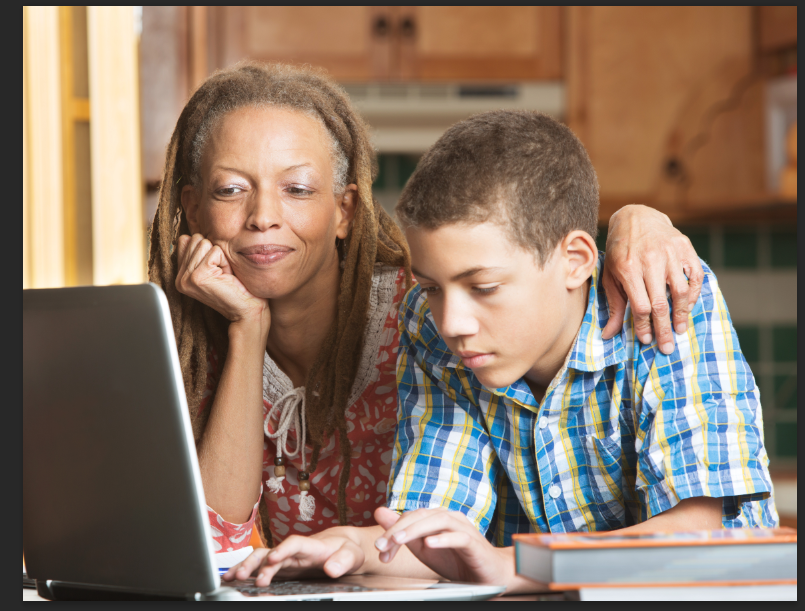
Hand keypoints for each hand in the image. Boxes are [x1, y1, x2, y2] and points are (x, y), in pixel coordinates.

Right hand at [175, 234, 268, 325]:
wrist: (247, 310)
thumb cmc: (236, 287)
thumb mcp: (214, 268)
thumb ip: (199, 252)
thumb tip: (191, 234)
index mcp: (181, 275)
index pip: (186, 240)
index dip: (207, 249)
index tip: (216, 269)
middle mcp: (180, 278)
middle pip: (196, 239)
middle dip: (214, 252)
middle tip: (221, 274)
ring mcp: (187, 278)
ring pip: (204, 243)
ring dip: (220, 257)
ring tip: (224, 276)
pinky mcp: (198, 276)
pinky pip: (215, 251)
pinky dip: (225, 261)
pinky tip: (227, 277)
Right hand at [222, 531, 364, 585]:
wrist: (343, 546)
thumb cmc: (347, 549)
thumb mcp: (352, 555)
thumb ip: (343, 561)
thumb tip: (332, 569)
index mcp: (312, 546)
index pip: (295, 544)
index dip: (283, 550)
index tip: (273, 559)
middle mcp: (295, 551)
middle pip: (271, 552)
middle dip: (256, 562)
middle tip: (244, 575)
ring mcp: (287, 559)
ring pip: (262, 558)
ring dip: (247, 566)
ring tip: (233, 576)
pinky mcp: (283, 567)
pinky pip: (261, 567)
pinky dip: (247, 570)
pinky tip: (232, 576)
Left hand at [373, 507, 511, 586]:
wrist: (489, 573)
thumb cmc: (457, 560)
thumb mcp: (424, 549)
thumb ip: (404, 533)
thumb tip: (380, 513)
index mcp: (436, 517)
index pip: (410, 517)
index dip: (392, 531)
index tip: (380, 548)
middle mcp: (449, 517)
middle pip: (421, 515)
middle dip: (398, 530)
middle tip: (382, 544)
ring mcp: (463, 527)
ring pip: (438, 521)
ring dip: (416, 530)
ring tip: (400, 540)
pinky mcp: (474, 542)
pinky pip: (459, 537)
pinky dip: (443, 539)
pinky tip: (430, 543)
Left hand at [601, 205, 702, 353]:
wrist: (636, 217)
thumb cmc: (620, 251)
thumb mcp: (610, 275)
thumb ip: (614, 304)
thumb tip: (609, 335)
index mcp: (628, 268)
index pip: (640, 306)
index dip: (644, 326)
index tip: (646, 340)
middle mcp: (650, 260)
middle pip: (661, 303)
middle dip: (664, 329)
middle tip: (667, 348)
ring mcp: (670, 252)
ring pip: (681, 291)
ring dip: (682, 315)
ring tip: (680, 330)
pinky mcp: (685, 246)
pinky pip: (695, 276)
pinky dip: (694, 294)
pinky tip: (688, 307)